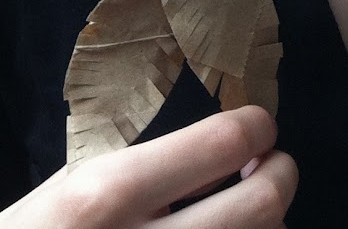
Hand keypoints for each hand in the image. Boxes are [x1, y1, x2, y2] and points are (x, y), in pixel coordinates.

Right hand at [0, 106, 296, 227]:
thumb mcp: (67, 190)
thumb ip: (142, 172)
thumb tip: (225, 154)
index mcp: (107, 196)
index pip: (224, 143)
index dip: (256, 128)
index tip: (257, 129)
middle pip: (264, 203)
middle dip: (280, 175)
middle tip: (268, 169)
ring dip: (268, 227)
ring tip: (241, 217)